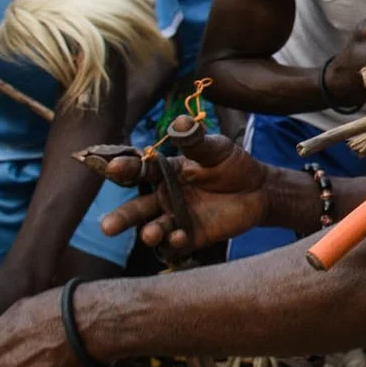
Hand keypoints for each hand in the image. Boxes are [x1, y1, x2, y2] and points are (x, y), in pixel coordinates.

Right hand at [97, 129, 271, 254]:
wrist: (258, 188)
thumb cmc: (231, 163)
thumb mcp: (216, 148)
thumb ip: (196, 140)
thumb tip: (180, 122)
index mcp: (164, 172)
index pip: (139, 171)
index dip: (125, 168)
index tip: (112, 168)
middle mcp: (164, 197)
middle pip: (136, 209)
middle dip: (122, 217)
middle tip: (107, 227)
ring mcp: (177, 218)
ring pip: (153, 229)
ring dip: (149, 233)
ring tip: (149, 234)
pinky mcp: (192, 236)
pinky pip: (177, 244)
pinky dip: (176, 242)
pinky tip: (180, 237)